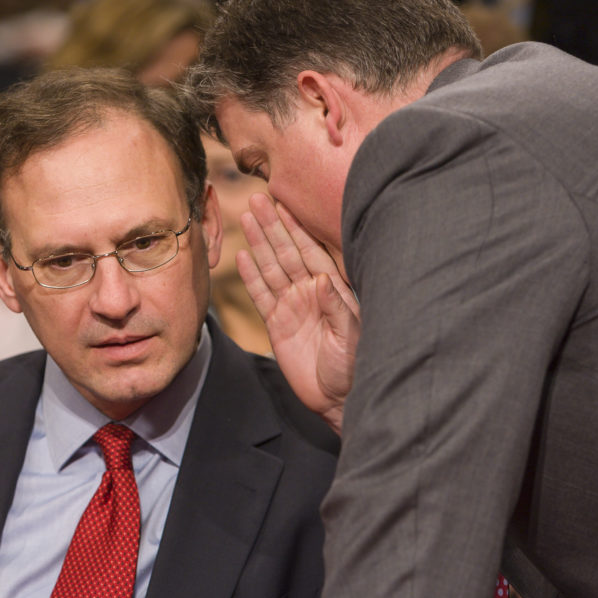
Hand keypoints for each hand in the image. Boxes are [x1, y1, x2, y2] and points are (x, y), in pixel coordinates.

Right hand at [237, 194, 359, 432]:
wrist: (339, 398)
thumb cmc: (355, 366)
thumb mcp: (351, 335)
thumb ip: (336, 306)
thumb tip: (321, 280)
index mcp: (331, 289)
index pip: (310, 250)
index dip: (297, 227)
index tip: (285, 203)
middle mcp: (310, 292)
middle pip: (286, 252)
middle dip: (272, 226)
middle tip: (258, 199)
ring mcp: (292, 306)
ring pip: (271, 267)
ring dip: (259, 243)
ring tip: (247, 218)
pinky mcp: (277, 324)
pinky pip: (261, 295)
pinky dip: (251, 276)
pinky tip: (242, 256)